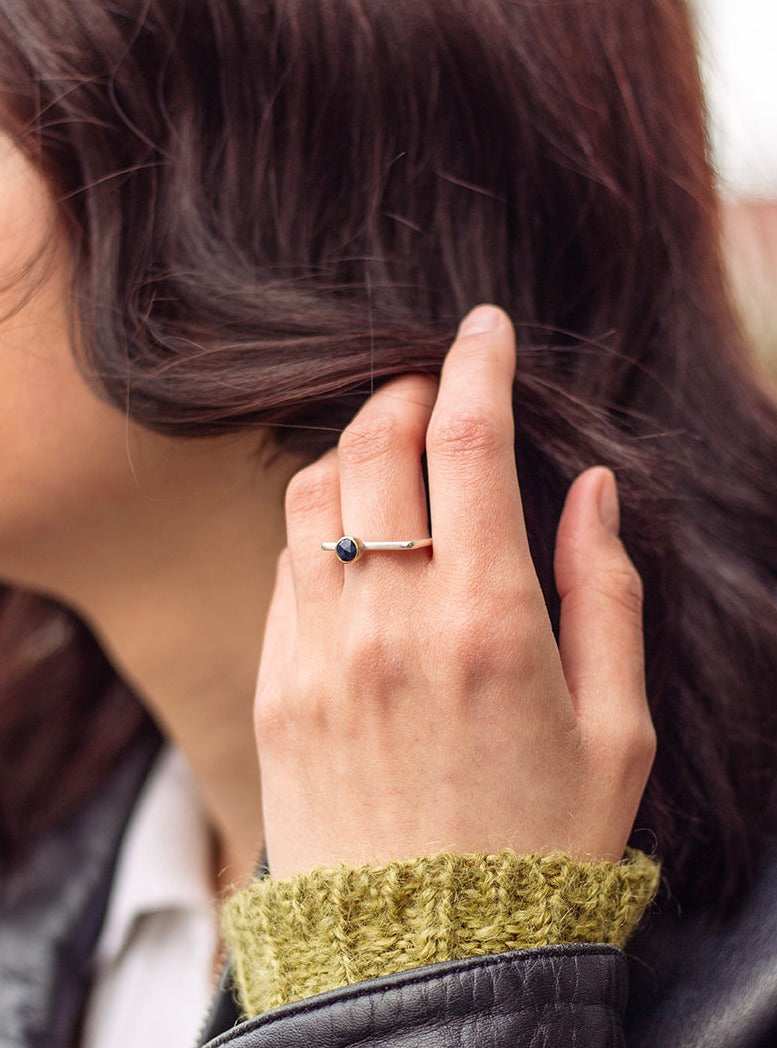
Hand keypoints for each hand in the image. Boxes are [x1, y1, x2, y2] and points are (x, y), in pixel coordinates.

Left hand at [255, 305, 655, 878]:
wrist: (426, 957)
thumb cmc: (541, 847)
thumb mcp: (616, 728)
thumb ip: (607, 593)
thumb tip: (592, 490)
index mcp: (486, 621)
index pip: (468, 441)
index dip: (477, 364)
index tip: (484, 330)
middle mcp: (390, 622)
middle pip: (374, 445)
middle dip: (405, 394)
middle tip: (434, 391)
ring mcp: (319, 653)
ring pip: (311, 494)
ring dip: (350, 451)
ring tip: (389, 456)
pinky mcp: (276, 688)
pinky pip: (283, 567)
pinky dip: (315, 524)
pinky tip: (352, 541)